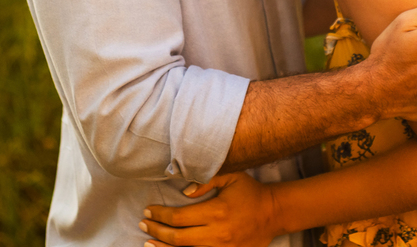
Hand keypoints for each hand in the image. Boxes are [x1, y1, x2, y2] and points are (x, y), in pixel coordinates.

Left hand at [141, 172, 281, 246]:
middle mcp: (217, 234)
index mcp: (216, 211)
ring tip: (148, 242)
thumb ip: (206, 180)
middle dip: (156, 231)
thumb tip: (184, 192)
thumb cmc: (249, 191)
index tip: (148, 209)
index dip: (160, 214)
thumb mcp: (231, 176)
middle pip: (177, 238)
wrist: (273, 213)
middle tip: (143, 223)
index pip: (179, 217)